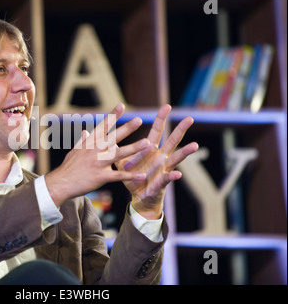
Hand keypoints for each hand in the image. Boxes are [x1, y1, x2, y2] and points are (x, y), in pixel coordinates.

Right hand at [45, 103, 150, 206]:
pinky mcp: (100, 177)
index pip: (102, 126)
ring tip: (147, 143)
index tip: (121, 105)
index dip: (112, 115)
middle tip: (139, 120)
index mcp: (89, 143)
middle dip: (126, 128)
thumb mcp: (75, 151)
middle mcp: (94, 150)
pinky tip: (142, 175)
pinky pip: (118, 176)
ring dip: (134, 148)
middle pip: (113, 137)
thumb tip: (86, 131)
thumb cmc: (69, 167)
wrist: (61, 183)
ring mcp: (97, 163)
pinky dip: (131, 176)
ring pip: (118, 154)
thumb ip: (83, 141)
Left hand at [114, 104, 198, 219]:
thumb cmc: (133, 177)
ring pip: (176, 158)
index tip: (167, 106)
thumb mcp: (124, 161)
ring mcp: (163, 169)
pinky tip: (178, 174)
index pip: (157, 131)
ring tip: (195, 145)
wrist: (139, 197)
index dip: (161, 119)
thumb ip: (118, 148)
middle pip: (172, 140)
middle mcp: (161, 157)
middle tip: (190, 118)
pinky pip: (167, 178)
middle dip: (180, 129)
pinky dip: (172, 176)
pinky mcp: (162, 182)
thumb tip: (107, 136)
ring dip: (185, 152)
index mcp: (151, 150)